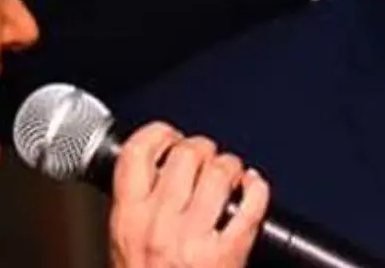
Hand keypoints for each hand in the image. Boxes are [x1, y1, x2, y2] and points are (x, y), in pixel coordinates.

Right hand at [110, 122, 269, 267]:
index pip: (138, 152)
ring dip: (233, 168)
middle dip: (204, 149)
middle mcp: (159, 223)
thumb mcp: (125, 241)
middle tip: (207, 160)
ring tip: (231, 178)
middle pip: (188, 154)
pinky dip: (258, 188)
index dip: (160, 133)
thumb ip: (139, 203)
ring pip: (222, 171)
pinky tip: (253, 190)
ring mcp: (195, 237)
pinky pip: (252, 202)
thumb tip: (161, 161)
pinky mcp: (228, 250)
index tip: (172, 138)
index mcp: (128, 217)